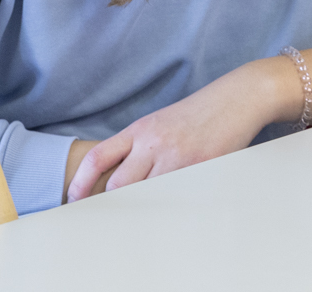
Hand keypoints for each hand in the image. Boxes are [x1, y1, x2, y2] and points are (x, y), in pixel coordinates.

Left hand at [66, 59, 284, 202]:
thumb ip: (139, 145)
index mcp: (140, 129)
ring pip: (146, 194)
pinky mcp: (200, 167)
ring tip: (144, 212)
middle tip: (109, 214)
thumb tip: (116, 177)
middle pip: (119, 185)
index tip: (74, 199)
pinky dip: (171, 202)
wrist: (237, 98)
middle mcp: (154, 142)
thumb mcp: (161, 122)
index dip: (81, 183)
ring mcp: (177, 156)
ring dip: (143, 205)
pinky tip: (173, 204)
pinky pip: (176, 194)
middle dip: (112, 202)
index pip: (99, 157)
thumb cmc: (199, 112)